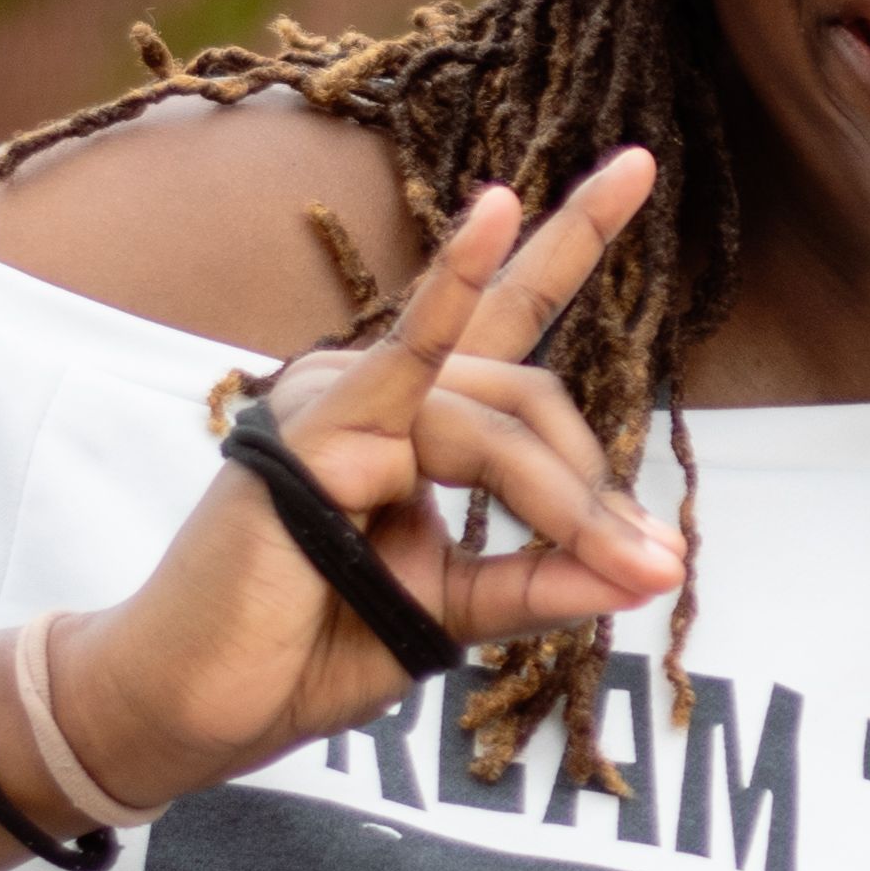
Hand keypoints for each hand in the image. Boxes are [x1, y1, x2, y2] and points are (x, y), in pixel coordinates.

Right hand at [62, 158, 686, 799]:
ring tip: (620, 562)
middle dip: (595, 487)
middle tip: (649, 561)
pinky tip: (497, 213)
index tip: (637, 164)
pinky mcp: (313, 432)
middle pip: (527, 394)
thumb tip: (661, 567)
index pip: (505, 310)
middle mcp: (376, 388)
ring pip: (496, 425)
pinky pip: (409, 363)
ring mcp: (338, 400)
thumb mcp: (461, 611)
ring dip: (567, 501)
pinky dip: (454, 286)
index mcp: (415, 415)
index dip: (571, 236)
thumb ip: (551, 580)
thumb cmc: (314, 647)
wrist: (207, 706)